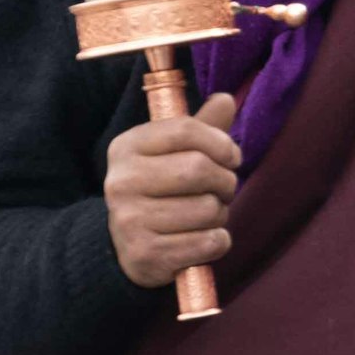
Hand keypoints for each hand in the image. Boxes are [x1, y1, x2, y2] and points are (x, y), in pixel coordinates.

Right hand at [105, 91, 240, 289]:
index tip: (232, 156)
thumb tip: (226, 99)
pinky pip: (208, 243)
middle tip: (224, 189)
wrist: (124, 248)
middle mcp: (122, 182)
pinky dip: (218, 241)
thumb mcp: (171, 154)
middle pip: (199, 168)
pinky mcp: (146, 255)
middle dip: (225, 180)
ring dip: (221, 214)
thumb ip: (199, 128)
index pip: (186, 130)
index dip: (221, 142)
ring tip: (207, 215)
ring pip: (208, 209)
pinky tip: (203, 239)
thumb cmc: (159, 191)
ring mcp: (130, 221)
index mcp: (126, 147)